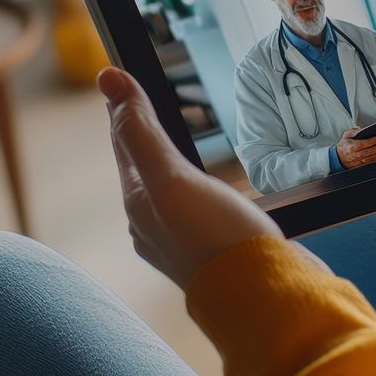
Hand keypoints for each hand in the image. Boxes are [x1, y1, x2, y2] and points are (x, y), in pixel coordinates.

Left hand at [99, 67, 285, 287]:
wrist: (268, 300)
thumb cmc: (219, 240)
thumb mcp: (171, 179)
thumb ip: (140, 131)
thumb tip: (107, 76)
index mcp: (139, 205)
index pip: (124, 143)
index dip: (122, 106)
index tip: (117, 75)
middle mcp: (155, 225)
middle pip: (142, 168)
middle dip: (139, 135)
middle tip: (135, 102)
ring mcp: (185, 241)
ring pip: (168, 190)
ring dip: (166, 163)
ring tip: (167, 141)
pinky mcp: (217, 251)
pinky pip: (197, 209)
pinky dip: (195, 188)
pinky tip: (208, 188)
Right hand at [335, 126, 375, 168]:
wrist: (338, 158)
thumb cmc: (344, 146)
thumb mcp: (346, 135)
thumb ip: (354, 131)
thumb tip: (363, 128)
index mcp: (352, 147)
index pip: (366, 143)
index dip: (375, 139)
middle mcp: (356, 155)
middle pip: (371, 151)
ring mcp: (359, 162)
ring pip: (373, 158)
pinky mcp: (362, 166)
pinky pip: (373, 162)